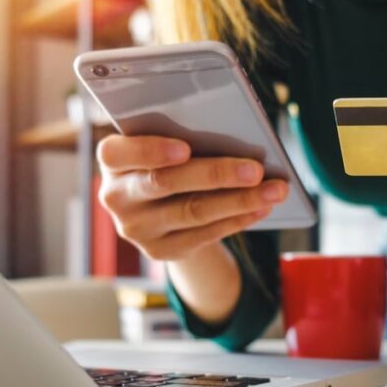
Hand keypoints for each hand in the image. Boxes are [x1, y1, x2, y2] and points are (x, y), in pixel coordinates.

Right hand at [96, 134, 288, 260]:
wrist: (157, 209)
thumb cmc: (165, 160)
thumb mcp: (161, 144)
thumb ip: (180, 135)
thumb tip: (232, 135)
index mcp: (112, 160)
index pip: (117, 153)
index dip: (150, 151)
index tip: (185, 148)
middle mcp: (117, 197)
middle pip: (165, 183)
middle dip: (216, 174)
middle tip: (256, 169)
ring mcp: (137, 229)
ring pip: (192, 211)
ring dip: (239, 200)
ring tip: (274, 190)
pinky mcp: (160, 250)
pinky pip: (204, 234)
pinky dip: (237, 219)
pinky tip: (261, 208)